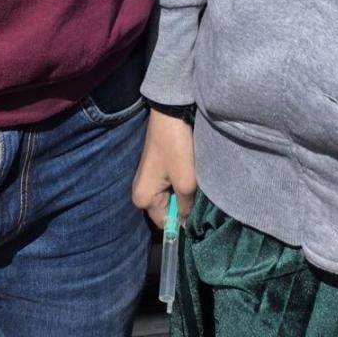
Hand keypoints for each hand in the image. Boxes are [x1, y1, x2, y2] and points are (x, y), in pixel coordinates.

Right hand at [132, 110, 196, 226]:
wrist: (170, 112)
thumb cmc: (175, 147)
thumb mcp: (185, 181)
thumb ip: (186, 207)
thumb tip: (186, 224)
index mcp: (143, 199)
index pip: (166, 224)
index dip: (182, 220)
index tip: (197, 210)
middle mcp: (141, 192)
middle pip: (167, 210)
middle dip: (183, 204)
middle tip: (196, 192)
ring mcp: (147, 179)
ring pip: (171, 197)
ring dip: (183, 192)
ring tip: (193, 179)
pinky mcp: (155, 169)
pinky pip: (169, 185)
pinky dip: (180, 182)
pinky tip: (188, 171)